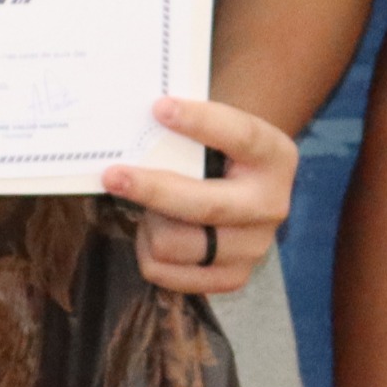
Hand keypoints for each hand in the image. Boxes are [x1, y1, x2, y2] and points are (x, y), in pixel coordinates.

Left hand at [102, 96, 295, 294]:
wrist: (248, 189)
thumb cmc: (219, 151)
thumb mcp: (218, 132)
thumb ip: (186, 131)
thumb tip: (132, 125)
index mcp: (274, 156)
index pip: (240, 135)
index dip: (200, 122)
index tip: (159, 108)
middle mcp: (271, 205)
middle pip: (203, 205)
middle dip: (152, 190)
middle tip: (112, 175)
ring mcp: (253, 247)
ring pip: (173, 243)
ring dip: (150, 221)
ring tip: (148, 206)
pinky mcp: (231, 278)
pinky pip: (165, 272)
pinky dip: (147, 250)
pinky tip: (154, 229)